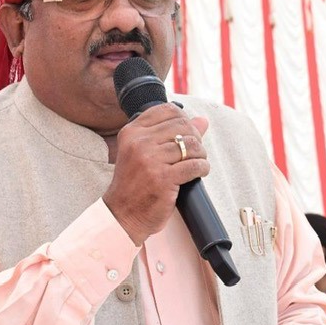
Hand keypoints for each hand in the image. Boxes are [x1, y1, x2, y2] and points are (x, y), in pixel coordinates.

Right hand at [104, 103, 209, 244]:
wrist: (123, 214)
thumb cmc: (135, 184)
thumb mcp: (145, 153)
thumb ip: (170, 134)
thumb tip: (202, 120)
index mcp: (132, 132)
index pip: (167, 110)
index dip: (184, 119)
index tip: (187, 133)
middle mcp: (139, 142)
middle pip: (182, 125)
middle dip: (195, 137)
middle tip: (195, 151)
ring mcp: (151, 160)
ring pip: (191, 145)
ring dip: (200, 154)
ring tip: (197, 162)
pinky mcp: (163, 178)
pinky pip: (194, 165)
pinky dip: (202, 168)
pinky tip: (199, 172)